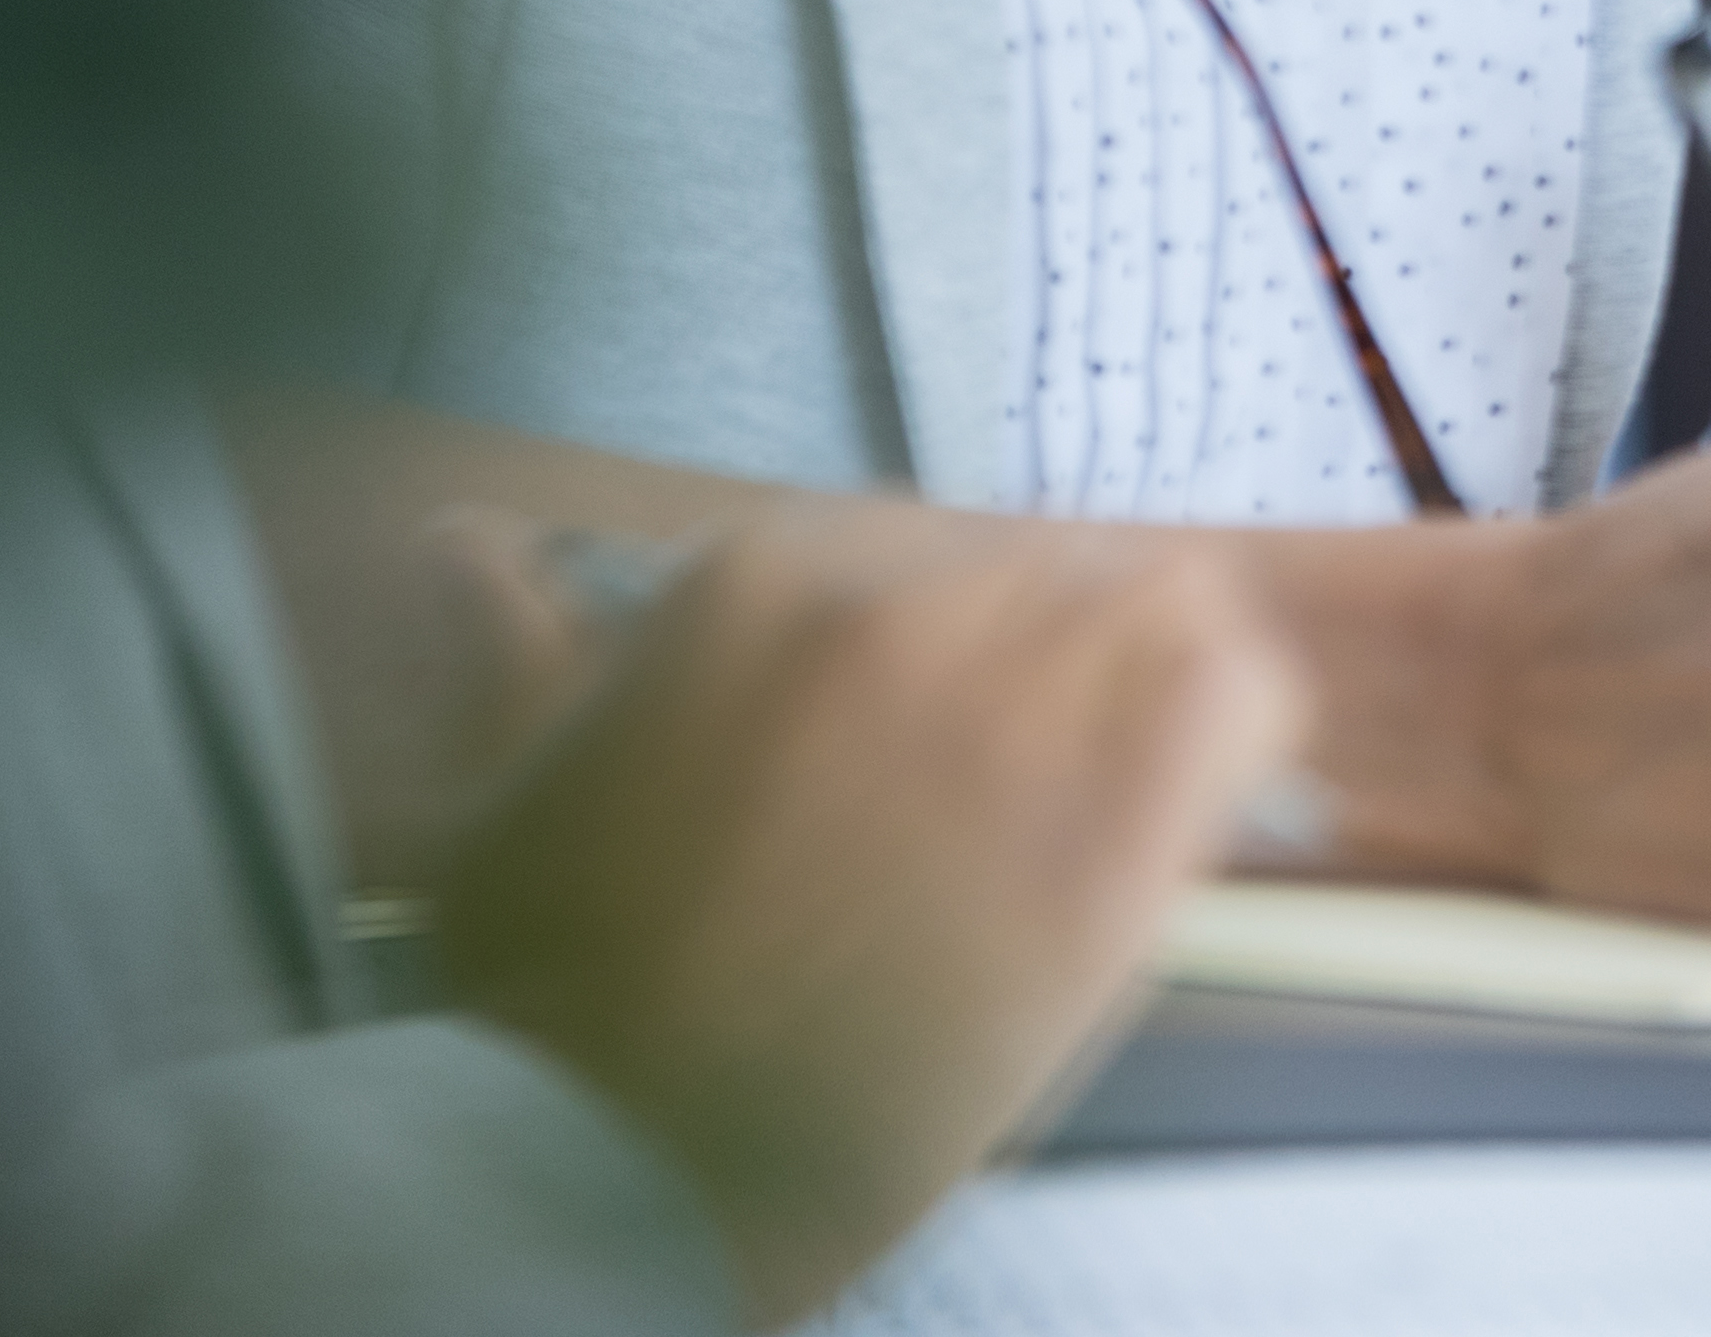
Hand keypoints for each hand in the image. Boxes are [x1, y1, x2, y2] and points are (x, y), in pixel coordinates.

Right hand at [435, 517, 1303, 1323]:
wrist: (608, 1165)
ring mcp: (1015, 697)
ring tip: (1120, 789)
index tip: (926, 741)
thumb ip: (513, 664)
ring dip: (1156, 685)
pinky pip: (1246, 698)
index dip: (938, 648)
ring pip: (1170, 607)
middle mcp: (898, 606)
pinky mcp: (1117, 806)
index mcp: (754, 583)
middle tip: (1022, 787)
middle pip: (1049, 572)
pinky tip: (1192, 809)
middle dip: (1047, 664)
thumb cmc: (548, 1010)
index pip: (915, 545)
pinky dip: (1241, 736)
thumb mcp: (499, 807)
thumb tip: (465, 552)